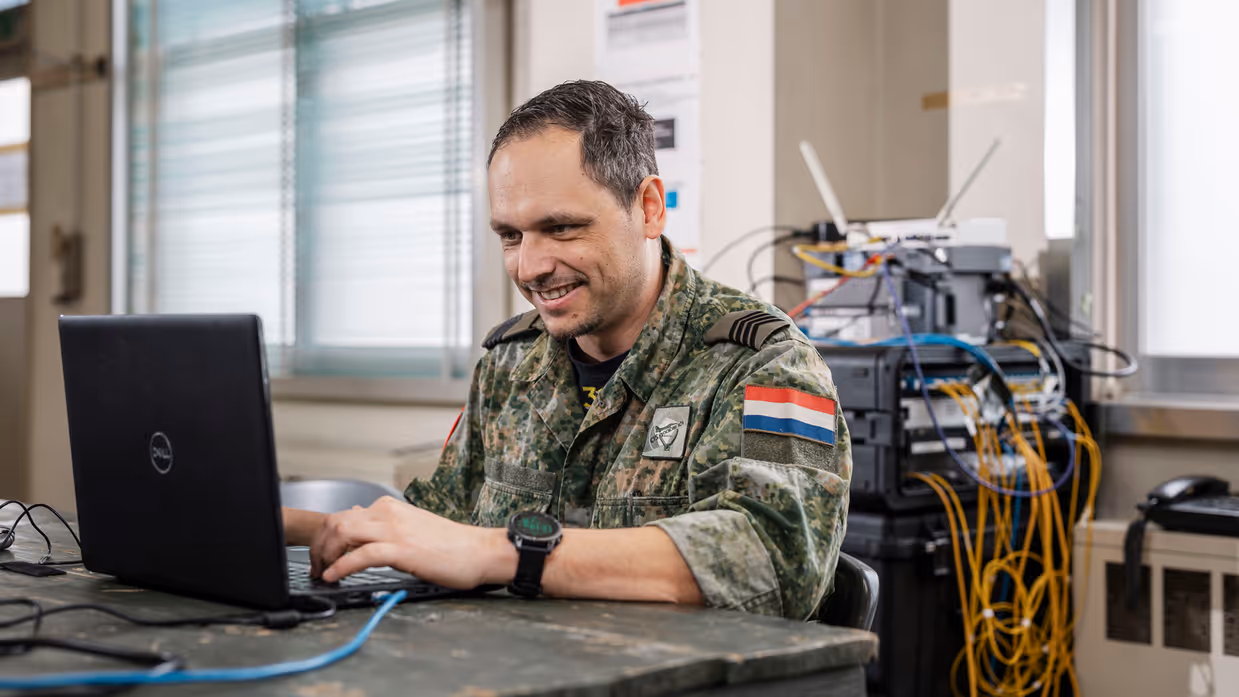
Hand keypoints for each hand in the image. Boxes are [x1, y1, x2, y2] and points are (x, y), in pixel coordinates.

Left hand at [308, 497, 514, 588]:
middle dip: (317, 546)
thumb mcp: (412, 527)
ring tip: (322, 573)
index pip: (342, 516)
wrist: (480, 551)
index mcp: (389, 508)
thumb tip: (360, 521)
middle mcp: (387, 513)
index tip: (320, 557)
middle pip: (335, 521)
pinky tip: (334, 577)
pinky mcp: (402, 549)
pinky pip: (361, 554)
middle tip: (316, 568)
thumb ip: (384, 525)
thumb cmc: (451, 545)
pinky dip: (341, 567)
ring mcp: (394, 530)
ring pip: (342, 533)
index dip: (323, 538)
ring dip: (324, 555)